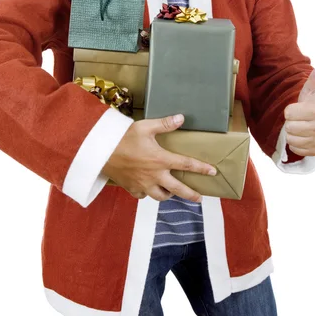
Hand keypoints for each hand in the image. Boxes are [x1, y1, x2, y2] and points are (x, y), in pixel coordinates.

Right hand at [101, 114, 216, 201]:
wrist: (101, 152)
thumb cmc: (123, 138)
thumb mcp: (145, 127)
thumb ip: (164, 124)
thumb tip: (181, 118)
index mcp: (161, 159)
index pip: (187, 165)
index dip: (201, 168)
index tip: (213, 172)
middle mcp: (155, 175)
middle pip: (178, 189)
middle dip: (191, 194)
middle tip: (199, 198)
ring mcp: (143, 184)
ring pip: (161, 196)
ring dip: (169, 194)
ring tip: (173, 192)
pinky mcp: (132, 188)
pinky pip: (143, 195)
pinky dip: (148, 193)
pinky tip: (148, 188)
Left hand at [284, 62, 314, 156]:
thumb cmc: (311, 103)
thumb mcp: (311, 90)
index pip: (288, 113)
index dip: (289, 110)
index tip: (297, 108)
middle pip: (289, 127)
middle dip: (290, 122)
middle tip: (298, 119)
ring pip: (291, 139)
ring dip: (292, 133)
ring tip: (300, 126)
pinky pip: (295, 149)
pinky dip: (295, 144)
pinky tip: (302, 136)